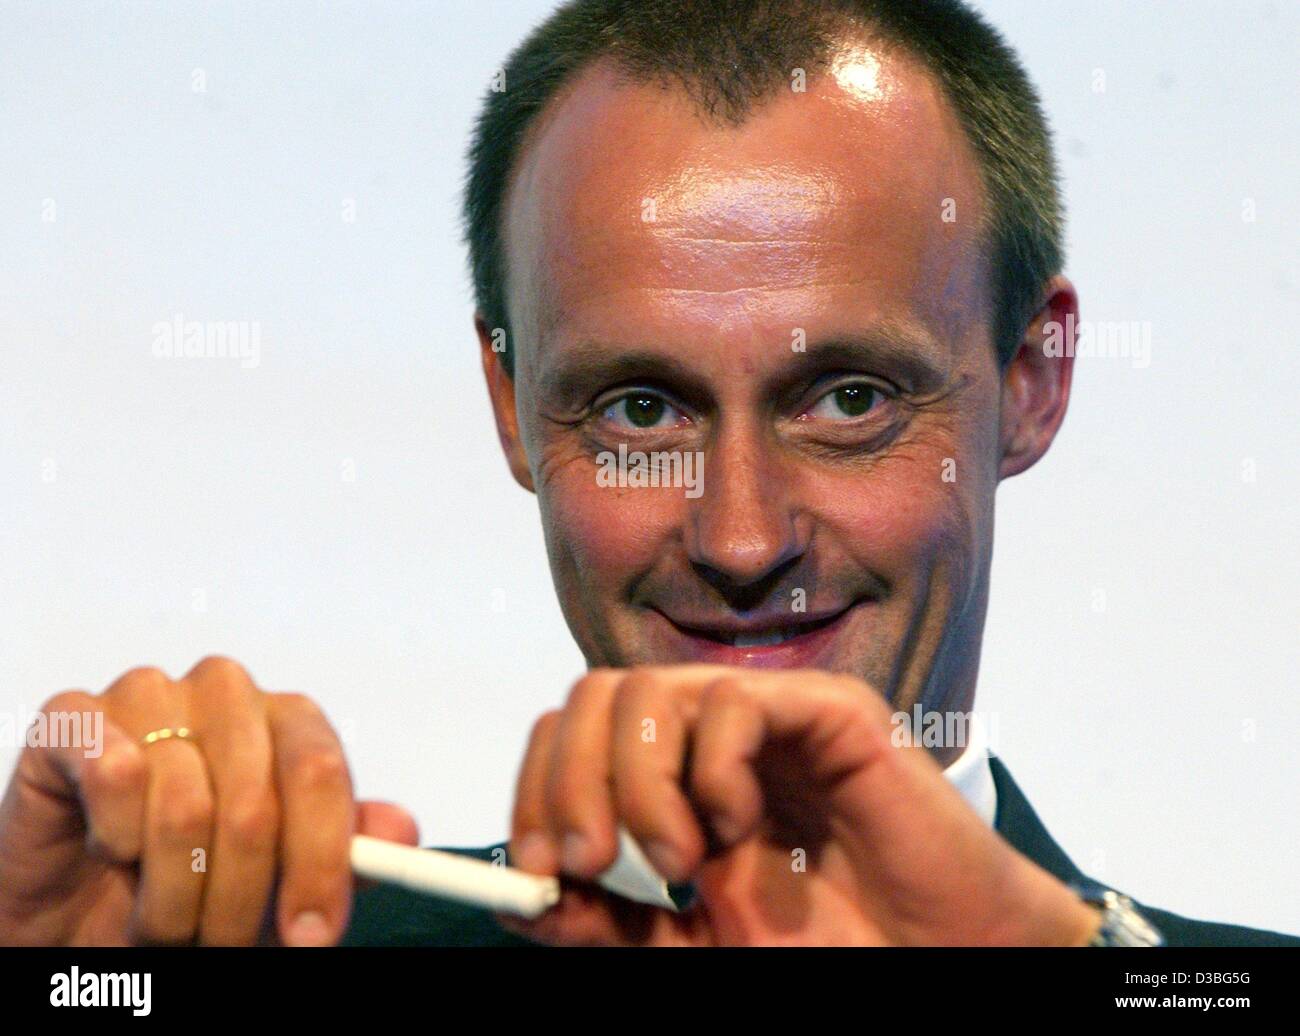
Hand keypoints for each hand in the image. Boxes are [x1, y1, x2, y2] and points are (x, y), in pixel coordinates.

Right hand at [0, 656, 416, 945]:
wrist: (81, 901)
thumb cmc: (189, 879)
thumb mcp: (277, 883)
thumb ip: (339, 853)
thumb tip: (401, 833)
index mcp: (286, 721)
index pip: (321, 772)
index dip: (319, 862)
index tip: (312, 933)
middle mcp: (225, 694)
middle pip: (255, 803)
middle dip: (238, 899)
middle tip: (219, 941)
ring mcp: (150, 694)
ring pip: (182, 807)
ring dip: (171, 892)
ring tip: (162, 910)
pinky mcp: (75, 717)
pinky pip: (112, 775)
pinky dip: (115, 837)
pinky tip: (112, 848)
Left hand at [499, 665, 1101, 945]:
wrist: (941, 958)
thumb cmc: (827, 948)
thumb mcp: (685, 946)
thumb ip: (607, 920)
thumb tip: (518, 892)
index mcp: (673, 777)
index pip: (570, 735)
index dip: (538, 791)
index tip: (538, 869)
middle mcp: (710, 733)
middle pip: (593, 696)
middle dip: (571, 781)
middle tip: (593, 862)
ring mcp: (767, 713)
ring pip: (647, 688)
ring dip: (640, 785)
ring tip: (682, 861)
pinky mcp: (826, 707)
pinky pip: (731, 700)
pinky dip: (714, 771)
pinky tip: (744, 824)